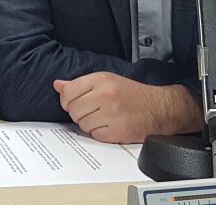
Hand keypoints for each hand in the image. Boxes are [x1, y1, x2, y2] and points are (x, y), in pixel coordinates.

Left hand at [53, 72, 202, 142]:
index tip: (72, 102)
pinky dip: (99, 133)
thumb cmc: (132, 94)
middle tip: (91, 110)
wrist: (158, 108)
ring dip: (89, 123)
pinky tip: (109, 125)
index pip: (68, 92)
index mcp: (101, 79)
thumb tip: (57, 85)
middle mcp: (105, 95)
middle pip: (73, 110)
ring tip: (102, 117)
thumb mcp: (107, 80)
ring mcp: (111, 114)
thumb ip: (80, 84)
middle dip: (78, 113)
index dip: (66, 100)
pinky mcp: (116, 131)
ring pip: (82, 124)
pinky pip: (94, 135)